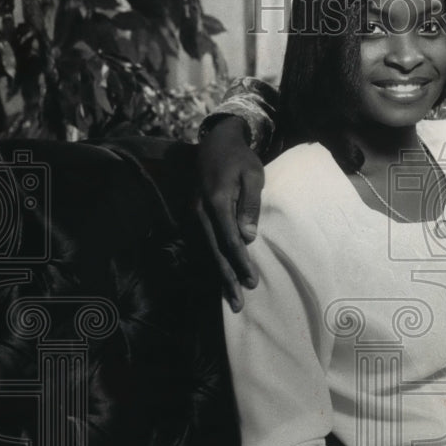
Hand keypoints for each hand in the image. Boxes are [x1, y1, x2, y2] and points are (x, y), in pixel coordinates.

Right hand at [196, 115, 263, 310]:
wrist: (215, 142)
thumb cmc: (240, 159)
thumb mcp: (253, 175)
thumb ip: (250, 205)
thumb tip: (248, 237)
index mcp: (216, 201)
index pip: (229, 239)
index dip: (240, 263)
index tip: (252, 282)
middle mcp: (199, 211)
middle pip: (214, 251)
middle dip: (227, 279)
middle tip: (238, 304)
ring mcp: (192, 214)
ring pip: (205, 251)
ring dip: (217, 276)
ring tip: (230, 299)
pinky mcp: (192, 215)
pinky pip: (201, 244)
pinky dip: (210, 262)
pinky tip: (219, 278)